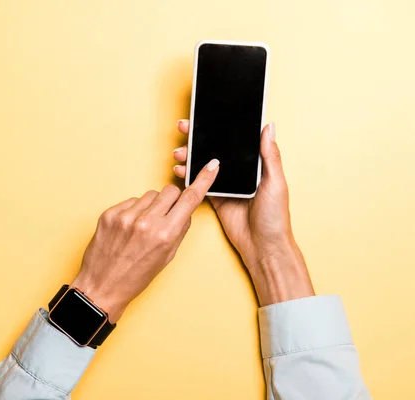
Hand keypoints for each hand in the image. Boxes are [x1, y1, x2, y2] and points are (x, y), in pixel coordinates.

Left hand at [71, 159, 220, 322]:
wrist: (102, 286)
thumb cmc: (136, 277)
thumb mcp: (166, 257)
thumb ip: (179, 230)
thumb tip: (185, 210)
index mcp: (165, 234)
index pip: (190, 199)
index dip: (203, 180)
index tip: (211, 166)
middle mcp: (146, 222)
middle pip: (170, 191)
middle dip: (172, 200)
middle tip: (165, 216)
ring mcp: (126, 216)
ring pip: (150, 195)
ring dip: (151, 206)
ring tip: (142, 227)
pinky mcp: (109, 214)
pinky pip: (130, 202)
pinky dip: (133, 211)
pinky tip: (128, 229)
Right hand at [172, 120, 313, 305]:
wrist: (263, 247)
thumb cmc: (275, 217)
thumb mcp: (275, 182)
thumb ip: (270, 155)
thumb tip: (269, 126)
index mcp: (256, 164)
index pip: (236, 140)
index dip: (221, 127)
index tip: (206, 117)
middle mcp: (240, 171)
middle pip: (216, 149)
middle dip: (199, 138)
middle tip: (185, 128)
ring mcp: (226, 184)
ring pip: (204, 164)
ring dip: (190, 156)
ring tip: (179, 153)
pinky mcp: (216, 198)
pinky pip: (199, 183)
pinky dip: (188, 176)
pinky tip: (180, 171)